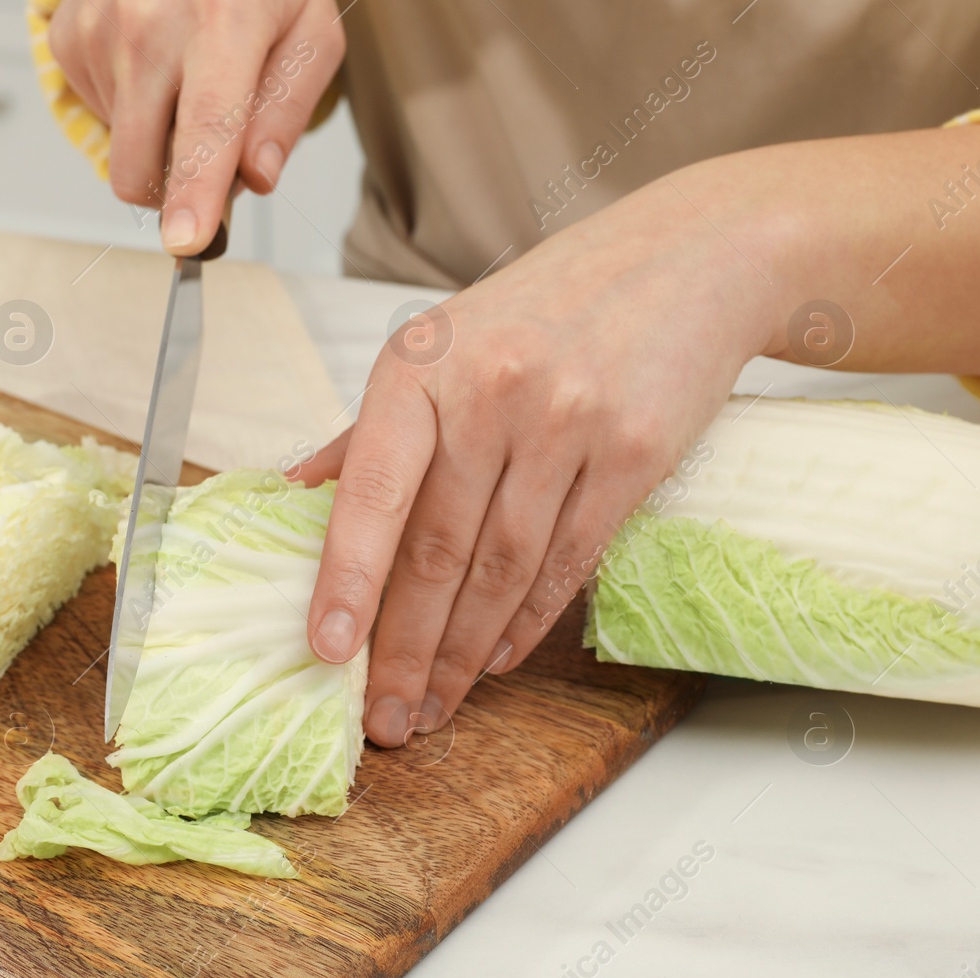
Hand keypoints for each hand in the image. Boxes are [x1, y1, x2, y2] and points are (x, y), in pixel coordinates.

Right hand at [48, 0, 343, 253]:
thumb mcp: (308, 32)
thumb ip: (286, 110)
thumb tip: (257, 177)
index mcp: (221, 23)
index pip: (207, 127)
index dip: (196, 192)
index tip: (187, 241)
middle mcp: (148, 25)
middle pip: (141, 162)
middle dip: (173, 186)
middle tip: (212, 148)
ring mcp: (99, 28)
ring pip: (119, 146)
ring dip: (155, 134)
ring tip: (185, 74)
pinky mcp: (69, 34)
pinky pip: (96, 112)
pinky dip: (128, 103)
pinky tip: (153, 61)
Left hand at [298, 165, 782, 746]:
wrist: (685, 257)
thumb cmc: (545, 306)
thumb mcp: (441, 344)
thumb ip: (370, 429)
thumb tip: (294, 495)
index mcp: (422, 365)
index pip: (373, 491)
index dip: (345, 577)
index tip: (324, 649)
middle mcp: (493, 391)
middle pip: (438, 548)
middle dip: (404, 648)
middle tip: (384, 718)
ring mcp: (569, 422)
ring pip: (502, 568)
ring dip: (462, 653)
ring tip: (432, 707)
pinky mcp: (636, 454)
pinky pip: (569, 560)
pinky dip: (527, 621)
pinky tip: (495, 659)